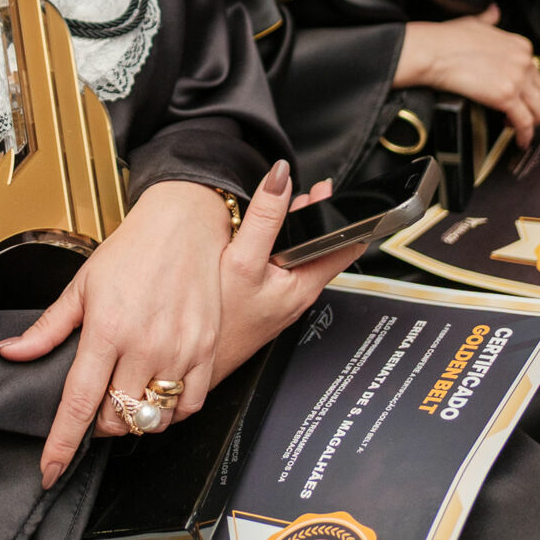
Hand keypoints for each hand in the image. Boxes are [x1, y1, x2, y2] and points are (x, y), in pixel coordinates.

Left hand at [0, 164, 357, 488]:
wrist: (185, 223)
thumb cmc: (132, 249)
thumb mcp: (82, 285)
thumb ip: (47, 328)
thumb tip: (9, 353)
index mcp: (107, 328)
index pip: (79, 402)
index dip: (62, 443)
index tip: (50, 471)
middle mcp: (144, 344)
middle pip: (117, 417)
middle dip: (100, 421)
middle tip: (97, 400)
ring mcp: (179, 350)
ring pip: (153, 417)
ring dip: (135, 418)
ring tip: (127, 393)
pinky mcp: (207, 350)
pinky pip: (189, 406)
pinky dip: (171, 411)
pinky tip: (159, 392)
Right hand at [206, 173, 358, 387]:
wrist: (193, 362)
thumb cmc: (221, 322)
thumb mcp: (242, 260)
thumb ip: (264, 217)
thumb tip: (281, 177)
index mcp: (304, 284)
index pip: (344, 244)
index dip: (346, 215)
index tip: (341, 193)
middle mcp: (298, 294)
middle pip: (319, 247)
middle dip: (317, 217)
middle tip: (314, 190)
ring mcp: (280, 299)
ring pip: (297, 256)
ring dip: (296, 230)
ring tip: (291, 204)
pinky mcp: (264, 303)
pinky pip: (277, 267)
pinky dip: (276, 245)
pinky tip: (261, 236)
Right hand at [396, 7, 539, 147]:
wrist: (430, 51)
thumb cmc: (444, 39)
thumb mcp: (473, 22)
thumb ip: (489, 19)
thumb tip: (493, 14)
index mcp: (519, 45)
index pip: (538, 75)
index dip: (529, 90)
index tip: (519, 98)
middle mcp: (523, 61)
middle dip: (535, 109)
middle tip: (521, 117)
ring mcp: (516, 78)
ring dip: (533, 123)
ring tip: (517, 129)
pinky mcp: (505, 96)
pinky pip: (525, 122)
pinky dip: (525, 134)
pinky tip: (519, 138)